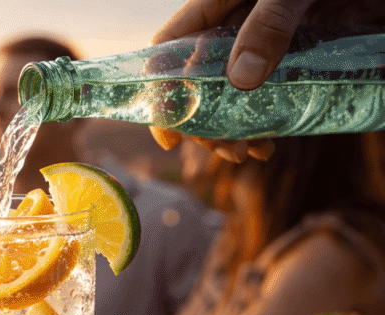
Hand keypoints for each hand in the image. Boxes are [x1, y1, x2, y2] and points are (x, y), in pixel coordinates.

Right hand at [148, 0, 315, 161]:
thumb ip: (270, 23)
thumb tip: (242, 80)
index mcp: (219, 3)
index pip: (170, 50)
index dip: (162, 93)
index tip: (171, 134)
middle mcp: (237, 27)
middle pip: (199, 83)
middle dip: (206, 123)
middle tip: (226, 150)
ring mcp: (266, 43)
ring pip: (233, 95)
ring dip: (234, 130)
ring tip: (248, 153)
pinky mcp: (298, 54)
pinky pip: (271, 93)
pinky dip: (267, 121)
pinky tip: (273, 141)